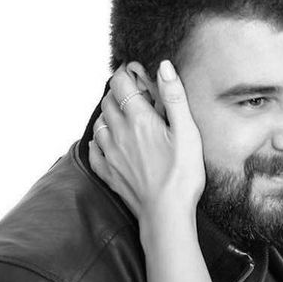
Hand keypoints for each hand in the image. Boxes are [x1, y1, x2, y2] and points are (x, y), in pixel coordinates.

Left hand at [88, 62, 204, 222]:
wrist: (166, 214)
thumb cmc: (181, 177)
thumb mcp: (188, 133)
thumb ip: (175, 97)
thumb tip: (164, 67)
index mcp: (139, 120)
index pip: (120, 83)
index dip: (125, 73)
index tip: (133, 73)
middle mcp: (119, 133)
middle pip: (107, 101)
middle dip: (117, 93)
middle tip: (132, 95)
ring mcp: (111, 154)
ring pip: (99, 123)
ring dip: (108, 115)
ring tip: (122, 117)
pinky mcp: (108, 173)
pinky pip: (94, 150)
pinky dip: (98, 140)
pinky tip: (107, 142)